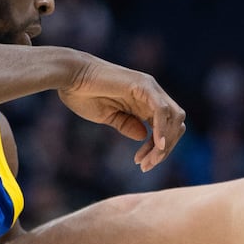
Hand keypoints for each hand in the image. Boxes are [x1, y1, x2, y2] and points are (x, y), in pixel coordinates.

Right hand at [57, 58, 186, 171]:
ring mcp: (149, 87)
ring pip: (174, 117)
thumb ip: (127, 125)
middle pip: (175, 124)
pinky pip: (162, 109)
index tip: (142, 165)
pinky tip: (157, 145)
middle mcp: (151, 93)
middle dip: (164, 150)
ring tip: (150, 160)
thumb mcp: (108, 117)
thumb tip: (144, 136)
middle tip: (146, 166)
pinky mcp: (143, 85)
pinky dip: (162, 128)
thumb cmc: (83, 95)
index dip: (158, 150)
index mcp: (144, 102)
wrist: (69, 77)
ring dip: (166, 142)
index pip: (166, 128)